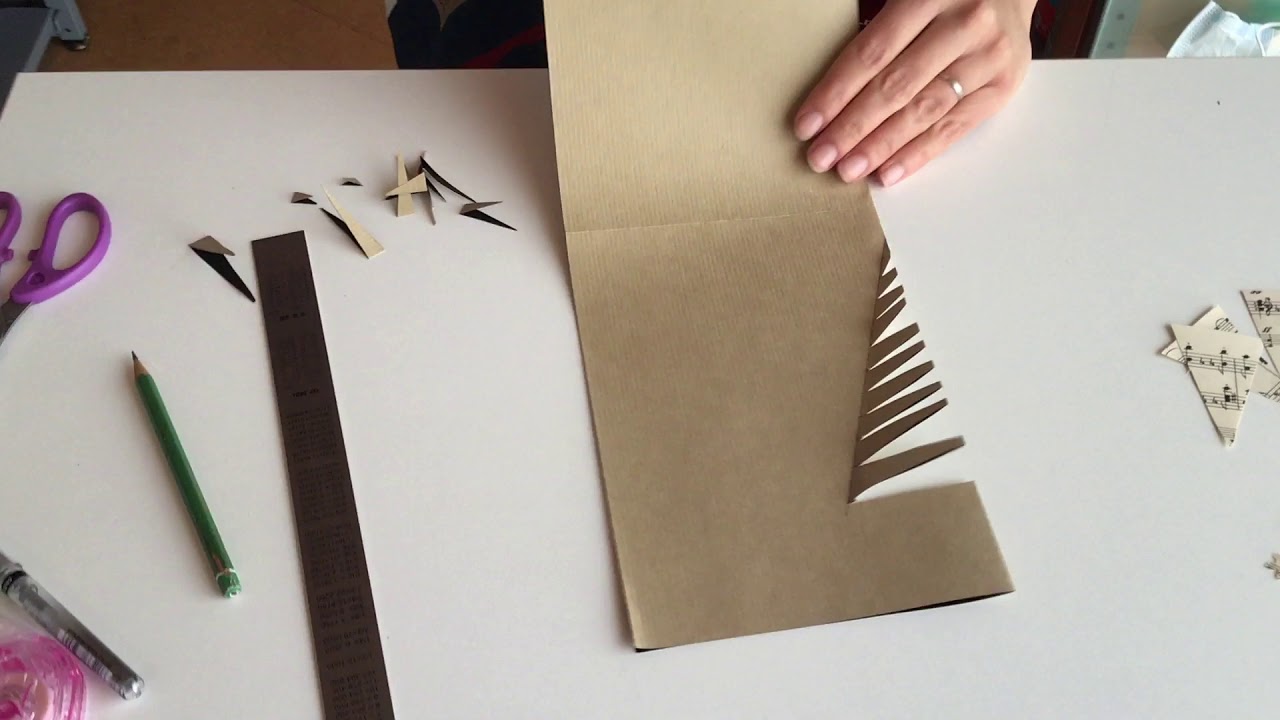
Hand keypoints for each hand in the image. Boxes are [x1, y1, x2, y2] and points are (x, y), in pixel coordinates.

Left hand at [794, 0, 1034, 186]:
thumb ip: (877, 34)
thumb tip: (829, 96)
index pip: (872, 53)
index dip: (836, 92)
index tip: (807, 124)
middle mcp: (963, 25)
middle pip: (896, 87)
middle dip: (852, 128)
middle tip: (821, 157)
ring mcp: (987, 57)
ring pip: (924, 112)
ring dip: (881, 147)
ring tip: (848, 170)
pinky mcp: (1003, 86)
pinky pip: (955, 128)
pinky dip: (919, 153)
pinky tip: (888, 173)